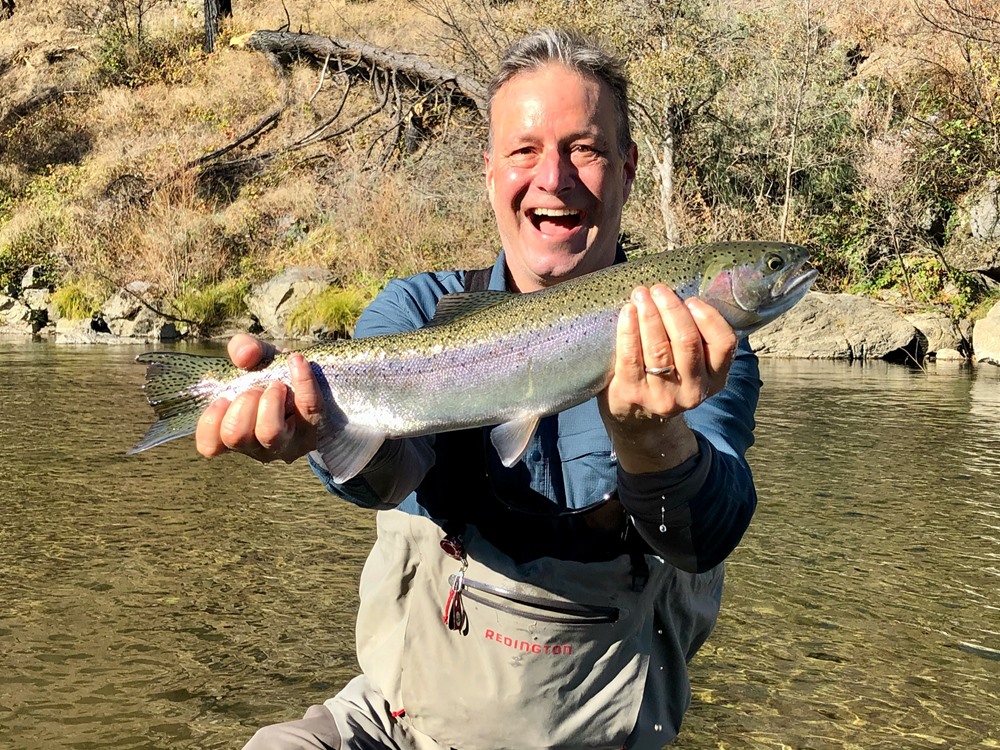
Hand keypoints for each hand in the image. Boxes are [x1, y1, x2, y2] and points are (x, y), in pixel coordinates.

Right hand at [194, 334, 322, 462]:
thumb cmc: (275, 378)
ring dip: (269, 400)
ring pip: (269, 433)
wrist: (318, 385)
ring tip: (277, 385)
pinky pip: (308, 407)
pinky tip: (296, 361)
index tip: (222, 399)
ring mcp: (288, 443)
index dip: (211, 422)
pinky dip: (302, 380)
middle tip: (256, 389)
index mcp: (235, 433)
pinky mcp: (314, 430)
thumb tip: (244, 355)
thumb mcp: (255, 359)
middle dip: (243, 403)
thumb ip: (243, 349)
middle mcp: (258, 446)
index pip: (210, 446)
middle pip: (236, 435)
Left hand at [599, 285, 736, 473]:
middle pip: (687, 342)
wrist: (637, 420)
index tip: (691, 300)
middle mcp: (693, 391)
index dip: (709, 317)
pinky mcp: (633, 394)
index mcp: (715, 379)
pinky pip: (630, 356)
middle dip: (672, 310)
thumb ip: (697, 340)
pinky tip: (627, 312)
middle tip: (659, 289)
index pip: (724, 344)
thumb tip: (683, 293)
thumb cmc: (666, 378)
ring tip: (641, 294)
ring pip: (658, 348)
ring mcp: (662, 396)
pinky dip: (628, 330)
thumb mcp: (693, 367)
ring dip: (650, 316)